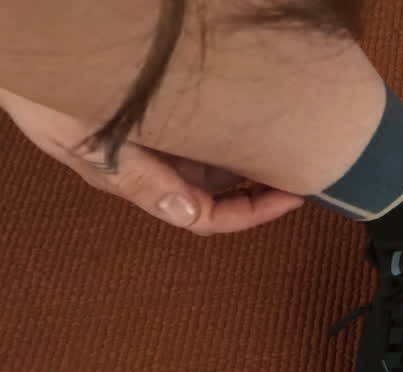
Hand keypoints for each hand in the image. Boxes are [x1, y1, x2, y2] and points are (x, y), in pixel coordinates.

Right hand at [0, 89, 301, 235]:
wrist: (28, 50)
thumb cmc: (43, 91)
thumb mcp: (87, 139)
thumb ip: (136, 176)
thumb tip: (188, 215)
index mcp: (137, 179)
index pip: (205, 217)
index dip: (253, 213)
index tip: (291, 197)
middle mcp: (149, 164)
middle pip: (216, 192)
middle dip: (257, 187)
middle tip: (299, 169)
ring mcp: (152, 138)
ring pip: (212, 162)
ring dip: (245, 158)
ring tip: (282, 144)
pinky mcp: (156, 114)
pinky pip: (202, 131)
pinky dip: (228, 131)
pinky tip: (250, 118)